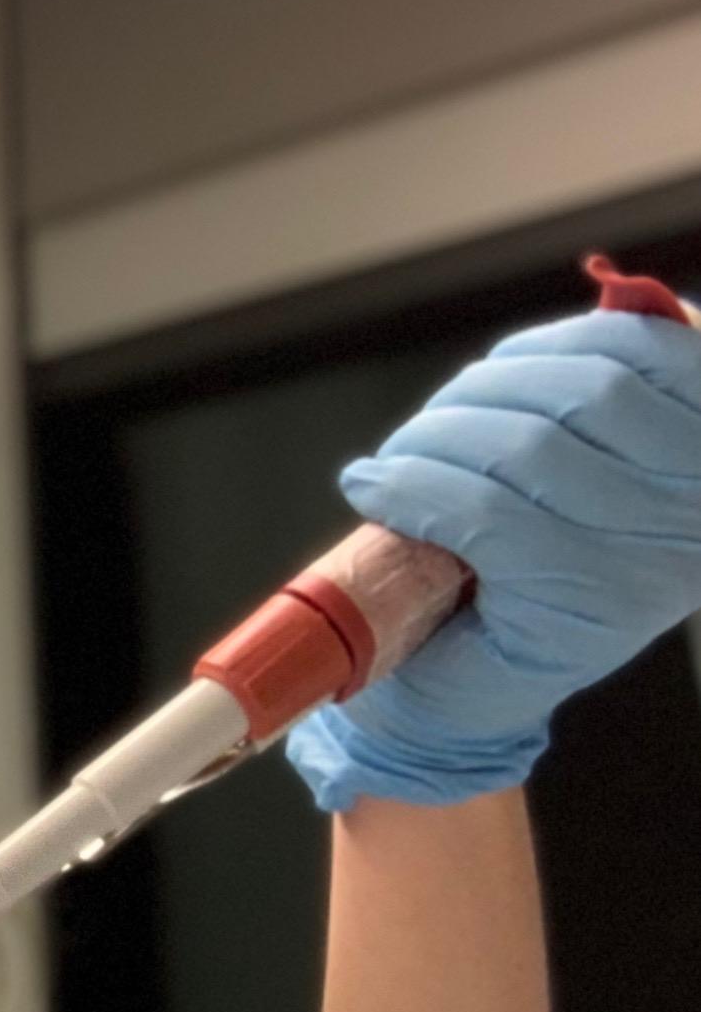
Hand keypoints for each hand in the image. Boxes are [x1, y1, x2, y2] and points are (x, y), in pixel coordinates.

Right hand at [287, 308, 700, 809]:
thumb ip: (394, 612)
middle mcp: (665, 542)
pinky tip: (518, 370)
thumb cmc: (489, 663)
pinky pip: (640, 347)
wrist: (585, 640)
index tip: (365, 484)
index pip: (495, 519)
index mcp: (595, 610)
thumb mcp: (449, 669)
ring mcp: (693, 474)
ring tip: (453, 412)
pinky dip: (566, 342)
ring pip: (583, 385)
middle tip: (399, 453)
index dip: (415, 486)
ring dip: (493, 383)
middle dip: (442, 433)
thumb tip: (346, 532)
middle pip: (537, 442)